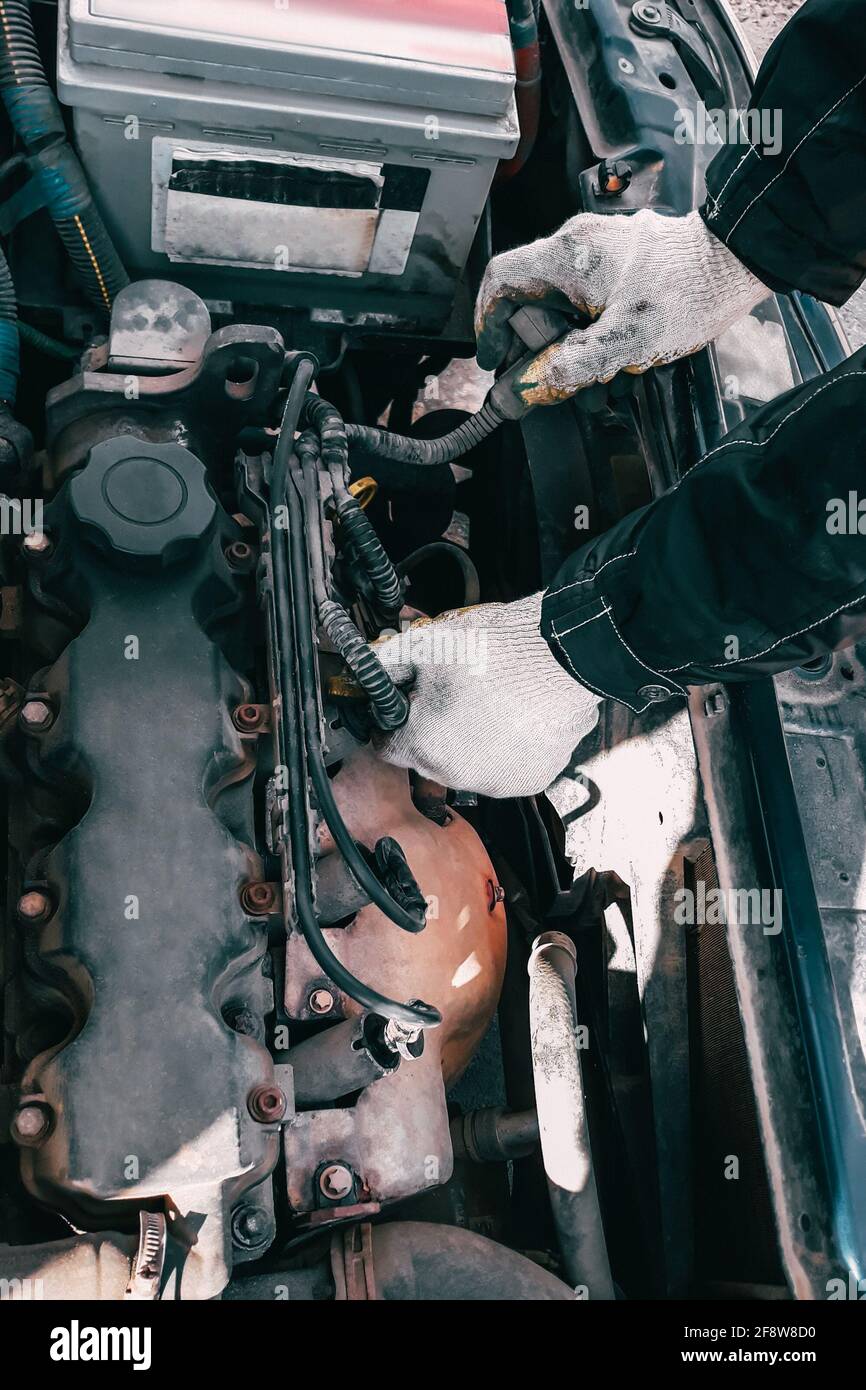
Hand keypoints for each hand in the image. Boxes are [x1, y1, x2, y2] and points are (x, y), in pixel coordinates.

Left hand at [373, 593, 599, 798]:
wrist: (563, 654)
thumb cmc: (496, 650)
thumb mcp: (425, 646)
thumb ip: (386, 666)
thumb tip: (366, 672)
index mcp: (423, 747)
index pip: (387, 746)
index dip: (393, 721)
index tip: (407, 705)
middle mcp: (457, 775)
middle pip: (428, 756)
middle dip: (433, 727)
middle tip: (453, 693)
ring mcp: (497, 782)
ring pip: (468, 764)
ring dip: (471, 740)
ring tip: (489, 702)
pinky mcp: (531, 780)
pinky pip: (506, 766)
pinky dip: (507, 747)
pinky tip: (515, 717)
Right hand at [475, 209, 768, 405]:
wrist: (740, 258)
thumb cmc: (688, 293)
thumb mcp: (625, 342)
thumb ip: (571, 367)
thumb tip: (527, 388)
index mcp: (567, 256)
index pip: (500, 282)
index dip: (488, 325)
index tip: (495, 360)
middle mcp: (577, 242)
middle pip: (531, 298)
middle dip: (537, 347)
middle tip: (550, 382)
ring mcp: (602, 247)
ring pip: (563, 301)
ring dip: (569, 345)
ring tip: (593, 381)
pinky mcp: (624, 257)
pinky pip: (590, 295)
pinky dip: (592, 329)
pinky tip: (615, 359)